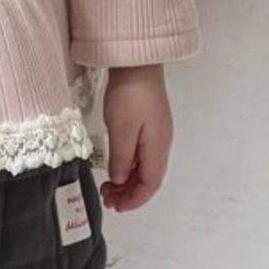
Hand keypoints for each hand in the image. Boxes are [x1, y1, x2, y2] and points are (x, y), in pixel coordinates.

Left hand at [100, 63, 173, 211]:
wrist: (137, 62)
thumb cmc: (130, 93)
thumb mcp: (121, 129)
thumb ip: (120, 158)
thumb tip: (118, 181)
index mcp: (158, 147)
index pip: (150, 184)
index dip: (134, 200)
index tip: (117, 206)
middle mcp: (161, 143)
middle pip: (148, 178)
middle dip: (129, 193)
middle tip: (108, 199)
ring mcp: (156, 133)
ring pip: (144, 167)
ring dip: (127, 180)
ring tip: (108, 187)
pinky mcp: (148, 124)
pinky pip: (140, 154)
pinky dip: (128, 165)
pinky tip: (115, 166)